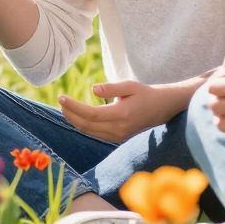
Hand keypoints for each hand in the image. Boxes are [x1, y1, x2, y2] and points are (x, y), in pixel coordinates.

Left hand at [58, 80, 173, 144]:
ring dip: (75, 121)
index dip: (73, 107)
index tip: (61, 97)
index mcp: (121, 115)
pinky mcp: (118, 138)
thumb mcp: (130, 85)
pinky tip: (77, 117)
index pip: (90, 114)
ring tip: (65, 108)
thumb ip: (111, 88)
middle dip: (70, 114)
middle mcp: (119, 129)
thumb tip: (93, 89)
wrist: (163, 108)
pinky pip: (96, 134)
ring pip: (90, 132)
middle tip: (61, 101)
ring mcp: (119, 136)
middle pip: (87, 125)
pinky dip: (84, 126)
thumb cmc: (145, 93)